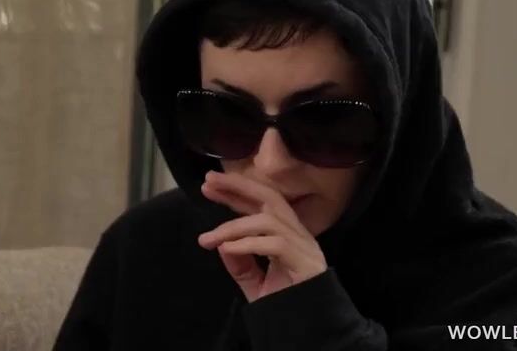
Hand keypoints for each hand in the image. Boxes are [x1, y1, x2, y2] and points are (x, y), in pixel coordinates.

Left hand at [197, 171, 327, 301]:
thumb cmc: (283, 308)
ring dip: (234, 226)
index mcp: (287, 235)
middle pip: (270, 198)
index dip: (236, 192)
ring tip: (210, 238)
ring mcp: (306, 247)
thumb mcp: (255, 284)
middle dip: (238, 186)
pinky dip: (248, 244)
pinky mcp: (307, 263)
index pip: (262, 204)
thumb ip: (240, 265)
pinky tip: (227, 249)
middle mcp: (299, 235)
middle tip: (208, 182)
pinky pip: (275, 244)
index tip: (209, 185)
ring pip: (269, 220)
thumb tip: (221, 244)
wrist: (306, 333)